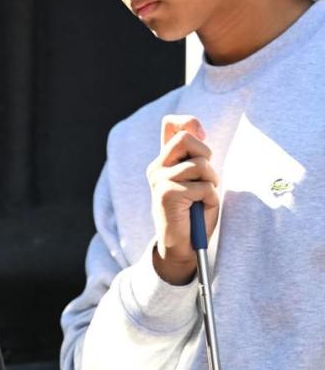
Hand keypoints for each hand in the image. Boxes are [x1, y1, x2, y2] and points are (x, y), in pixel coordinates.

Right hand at [146, 115, 219, 284]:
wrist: (182, 246)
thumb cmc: (194, 213)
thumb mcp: (197, 180)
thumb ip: (195, 157)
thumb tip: (198, 133)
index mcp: (165, 161)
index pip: (171, 124)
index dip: (190, 123)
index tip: (202, 137)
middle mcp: (157, 167)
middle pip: (185, 138)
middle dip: (205, 154)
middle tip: (205, 176)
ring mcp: (160, 180)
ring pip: (200, 164)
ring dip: (211, 182)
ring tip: (203, 197)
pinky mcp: (167, 193)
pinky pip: (203, 187)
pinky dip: (210, 199)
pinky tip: (200, 209)